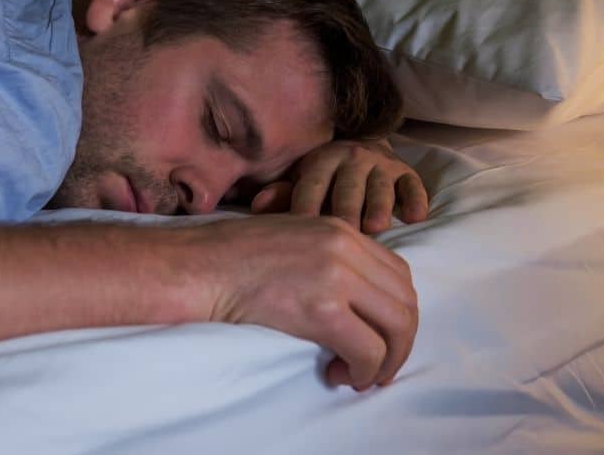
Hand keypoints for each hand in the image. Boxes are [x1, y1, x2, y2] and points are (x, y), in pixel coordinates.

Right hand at [181, 214, 417, 390]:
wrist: (198, 266)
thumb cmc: (232, 257)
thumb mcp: (293, 238)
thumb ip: (329, 257)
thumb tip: (353, 299)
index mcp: (341, 229)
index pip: (398, 274)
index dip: (396, 313)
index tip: (379, 336)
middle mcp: (347, 247)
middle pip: (405, 301)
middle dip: (400, 341)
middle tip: (376, 366)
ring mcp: (337, 276)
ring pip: (396, 326)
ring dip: (385, 359)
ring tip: (359, 374)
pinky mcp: (321, 309)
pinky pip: (367, 349)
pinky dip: (364, 370)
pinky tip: (341, 374)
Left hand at [248, 138, 429, 233]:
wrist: (361, 149)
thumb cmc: (324, 179)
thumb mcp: (302, 182)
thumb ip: (283, 196)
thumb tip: (258, 206)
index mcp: (322, 161)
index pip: (312, 186)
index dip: (306, 208)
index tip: (301, 236)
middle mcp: (353, 158)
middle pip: (348, 188)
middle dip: (345, 211)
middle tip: (341, 238)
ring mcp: (382, 165)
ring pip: (381, 187)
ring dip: (379, 206)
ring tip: (376, 227)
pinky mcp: (407, 172)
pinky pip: (413, 185)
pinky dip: (415, 200)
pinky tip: (416, 217)